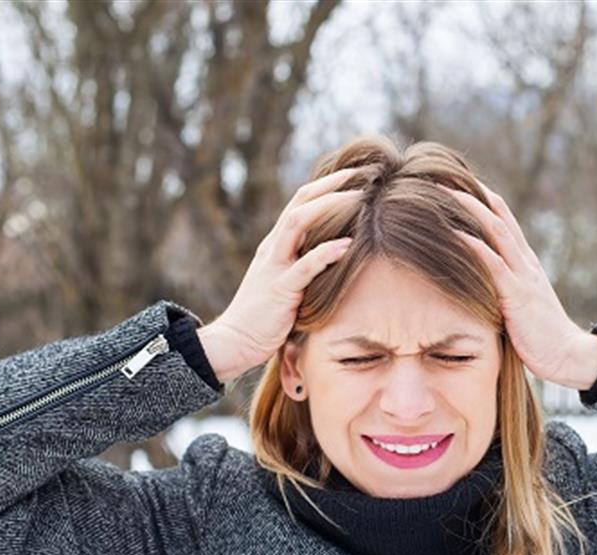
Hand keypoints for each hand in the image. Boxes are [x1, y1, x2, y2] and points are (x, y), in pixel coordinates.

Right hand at [198, 168, 363, 382]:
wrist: (235, 340)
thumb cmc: (265, 315)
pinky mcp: (279, 289)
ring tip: (358, 198)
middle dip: (330, 185)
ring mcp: (274, 266)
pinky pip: (304, 267)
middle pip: (299, 203)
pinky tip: (347, 245)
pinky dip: (325, 253)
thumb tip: (336, 254)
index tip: (354, 175)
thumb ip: (303, 265)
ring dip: (329, 208)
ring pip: (297, 223)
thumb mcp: (286, 281)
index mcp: (276, 245)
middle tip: (361, 173)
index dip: (325, 185)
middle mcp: (274, 248)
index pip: (299, 203)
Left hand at [441, 181, 596, 389]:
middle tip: (443, 176)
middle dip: (471, 195)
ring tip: (442, 193)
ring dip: (468, 209)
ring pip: (495, 231)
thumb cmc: (541, 337)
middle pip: (497, 216)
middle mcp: (524, 263)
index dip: (482, 201)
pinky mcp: (517, 295)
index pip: (504, 222)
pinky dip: (473, 246)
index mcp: (525, 264)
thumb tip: (479, 289)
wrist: (568, 355)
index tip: (458, 184)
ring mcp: (522, 276)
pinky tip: (454, 233)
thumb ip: (504, 291)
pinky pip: (493, 265)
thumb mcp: (520, 306)